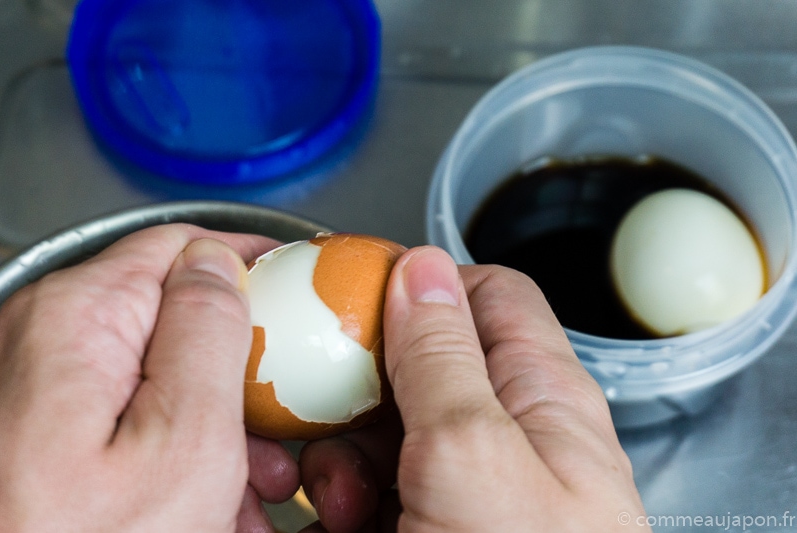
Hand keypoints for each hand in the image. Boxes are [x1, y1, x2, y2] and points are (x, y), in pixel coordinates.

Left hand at [0, 224, 298, 531]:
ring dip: (214, 425)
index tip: (297, 313)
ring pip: (155, 376)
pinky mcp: (33, 434)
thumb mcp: (185, 441)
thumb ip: (210, 330)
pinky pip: (123, 422)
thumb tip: (221, 263)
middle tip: (276, 434)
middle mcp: (44, 340)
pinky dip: (172, 452)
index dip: (252, 271)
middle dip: (238, 371)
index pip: (185, 245)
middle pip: (173, 316)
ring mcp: (34, 390)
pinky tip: (202, 506)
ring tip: (248, 493)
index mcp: (80, 319)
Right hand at [299, 246, 648, 531]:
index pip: (483, 296)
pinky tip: (326, 518)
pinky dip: (336, 494)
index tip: (351, 288)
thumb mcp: (475, 455)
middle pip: (418, 361)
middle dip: (358, 376)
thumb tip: (422, 269)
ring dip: (337, 443)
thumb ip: (445, 359)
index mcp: (538, 395)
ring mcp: (458, 486)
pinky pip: (368, 486)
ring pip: (382, 425)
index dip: (419, 282)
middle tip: (312, 395)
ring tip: (323, 486)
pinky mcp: (422, 527)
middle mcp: (501, 433)